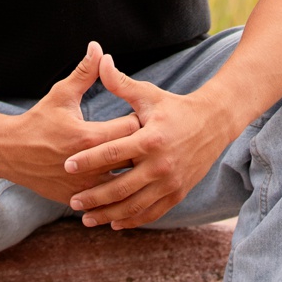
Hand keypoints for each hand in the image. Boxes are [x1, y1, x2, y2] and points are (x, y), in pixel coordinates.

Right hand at [0, 42, 139, 203]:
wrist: (8, 153)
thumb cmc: (38, 120)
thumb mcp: (61, 94)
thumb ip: (85, 72)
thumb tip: (98, 47)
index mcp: (89, 137)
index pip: (133, 128)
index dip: (140, 120)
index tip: (139, 115)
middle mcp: (89, 165)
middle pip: (133, 157)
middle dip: (139, 147)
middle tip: (141, 138)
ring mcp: (82, 186)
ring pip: (123, 182)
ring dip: (129, 171)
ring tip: (132, 159)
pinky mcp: (76, 199)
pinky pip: (106, 199)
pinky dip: (114, 190)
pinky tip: (119, 179)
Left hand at [60, 51, 238, 230]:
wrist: (215, 122)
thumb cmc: (175, 107)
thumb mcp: (149, 95)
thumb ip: (122, 83)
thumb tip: (100, 60)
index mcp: (151, 138)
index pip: (112, 152)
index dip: (88, 160)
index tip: (67, 165)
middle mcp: (161, 163)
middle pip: (120, 187)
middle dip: (93, 197)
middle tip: (72, 201)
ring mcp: (171, 181)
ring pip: (134, 206)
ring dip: (108, 214)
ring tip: (87, 218)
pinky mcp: (178, 192)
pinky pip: (151, 212)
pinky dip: (131, 220)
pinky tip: (114, 222)